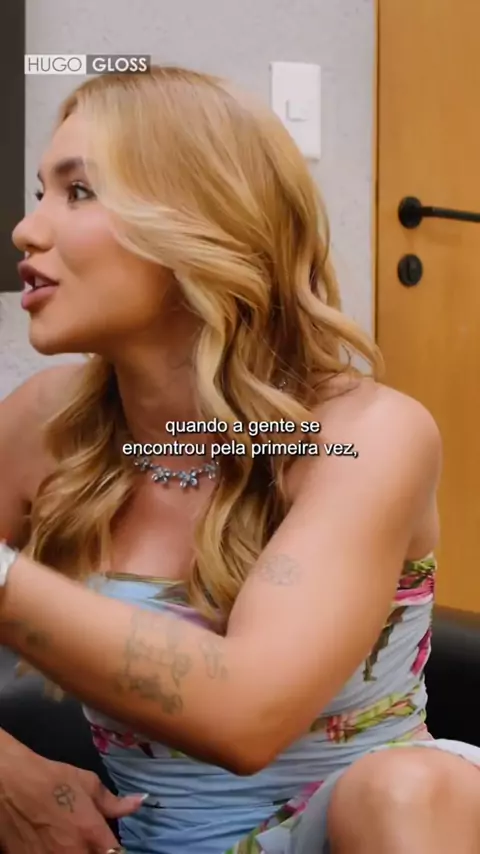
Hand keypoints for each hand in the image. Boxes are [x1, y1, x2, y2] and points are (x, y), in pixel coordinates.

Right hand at [0, 744, 143, 851]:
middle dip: (97, 852)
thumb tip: (140, 802)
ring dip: (78, 853)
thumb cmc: (51, 780)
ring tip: (70, 840)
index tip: (111, 845)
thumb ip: (114, 802)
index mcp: (91, 834)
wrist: (10, 785)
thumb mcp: (87, 783)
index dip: (115, 850)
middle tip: (90, 841)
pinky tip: (54, 844)